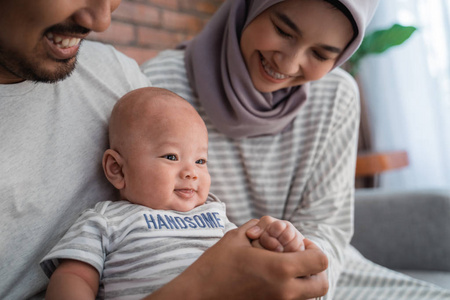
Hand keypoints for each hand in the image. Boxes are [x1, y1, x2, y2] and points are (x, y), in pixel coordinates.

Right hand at [146, 219, 328, 299]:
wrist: (198, 295)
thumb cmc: (215, 264)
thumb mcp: (236, 237)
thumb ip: (259, 227)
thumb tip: (272, 224)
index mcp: (280, 269)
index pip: (320, 261)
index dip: (314, 248)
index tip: (300, 244)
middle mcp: (285, 291)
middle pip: (321, 284)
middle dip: (316, 269)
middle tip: (300, 258)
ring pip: (309, 296)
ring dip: (305, 281)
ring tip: (287, 269)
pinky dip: (291, 291)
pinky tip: (274, 280)